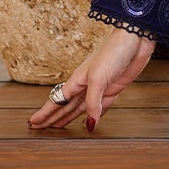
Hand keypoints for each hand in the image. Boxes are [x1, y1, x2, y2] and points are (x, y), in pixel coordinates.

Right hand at [27, 28, 156, 133]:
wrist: (134, 41)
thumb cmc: (113, 53)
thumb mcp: (98, 79)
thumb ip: (92, 102)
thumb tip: (90, 124)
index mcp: (77, 81)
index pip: (57, 101)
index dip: (45, 113)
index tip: (34, 122)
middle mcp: (85, 85)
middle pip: (65, 106)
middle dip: (53, 117)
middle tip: (41, 128)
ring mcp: (99, 88)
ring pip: (80, 108)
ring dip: (69, 117)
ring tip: (58, 126)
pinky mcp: (113, 88)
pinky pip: (100, 106)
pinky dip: (94, 115)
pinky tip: (90, 120)